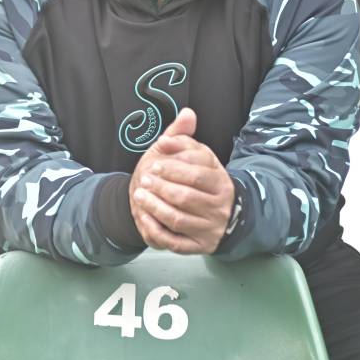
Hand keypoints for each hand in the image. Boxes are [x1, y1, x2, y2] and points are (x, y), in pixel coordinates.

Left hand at [128, 108, 234, 253]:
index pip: (196, 175)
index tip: (154, 165)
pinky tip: (144, 217)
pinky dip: (157, 230)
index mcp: (220, 182)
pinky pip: (176, 242)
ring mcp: (209, 228)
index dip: (172, 169)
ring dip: (154, 207)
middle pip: (186, 197)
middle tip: (144, 180)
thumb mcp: (194, 155)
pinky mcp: (199, 246)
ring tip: (139, 196)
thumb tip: (186, 113)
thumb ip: (185, 136)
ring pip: (178, 219)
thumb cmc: (198, 180)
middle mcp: (218, 207)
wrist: (215, 213)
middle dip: (160, 188)